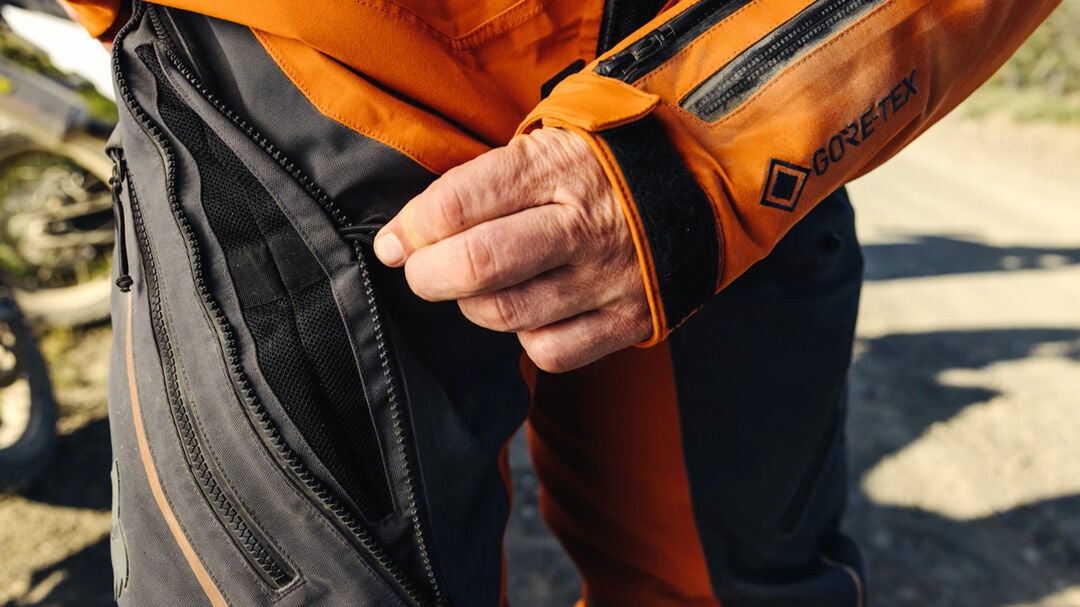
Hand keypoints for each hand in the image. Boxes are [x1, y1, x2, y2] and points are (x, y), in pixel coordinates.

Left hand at [372, 128, 650, 372]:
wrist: (700, 185)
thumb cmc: (601, 164)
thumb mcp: (548, 142)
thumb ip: (481, 181)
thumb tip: (404, 235)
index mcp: (555, 168)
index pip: (456, 205)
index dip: (409, 229)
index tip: (394, 241)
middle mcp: (581, 224)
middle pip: (476, 266)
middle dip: (428, 275)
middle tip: (421, 271)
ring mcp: (607, 276)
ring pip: (506, 314)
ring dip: (472, 306)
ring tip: (478, 287)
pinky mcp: (628, 319)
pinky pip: (550, 352)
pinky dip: (525, 338)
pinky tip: (530, 311)